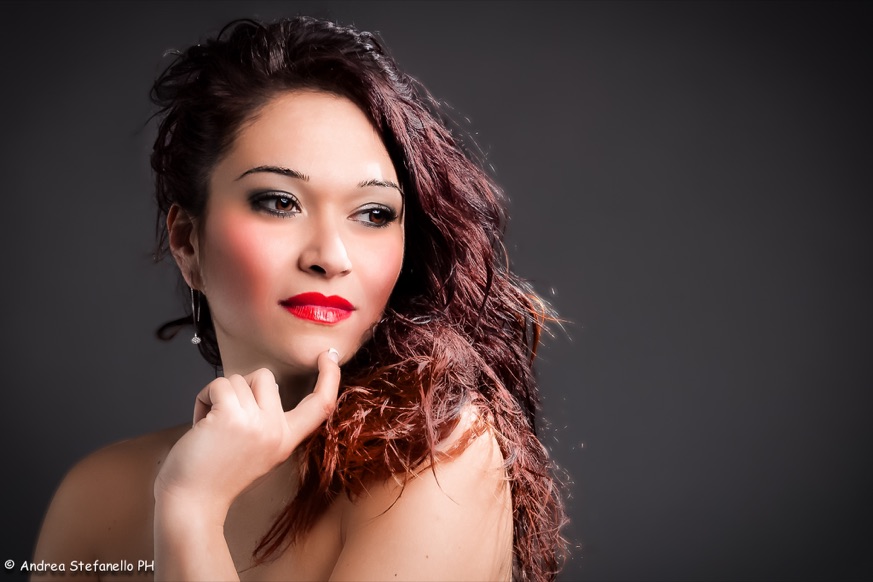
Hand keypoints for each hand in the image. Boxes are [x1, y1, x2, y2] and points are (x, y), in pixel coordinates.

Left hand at [153, 349, 340, 517]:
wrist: (192, 503)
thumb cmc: (216, 475)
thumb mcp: (259, 451)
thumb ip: (268, 421)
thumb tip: (265, 384)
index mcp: (286, 440)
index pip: (320, 405)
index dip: (330, 377)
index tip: (330, 355)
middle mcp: (276, 431)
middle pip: (266, 377)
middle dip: (241, 389)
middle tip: (226, 420)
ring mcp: (256, 423)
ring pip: (239, 379)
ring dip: (218, 396)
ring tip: (211, 427)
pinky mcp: (231, 417)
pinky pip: (218, 384)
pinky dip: (203, 398)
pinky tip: (200, 424)